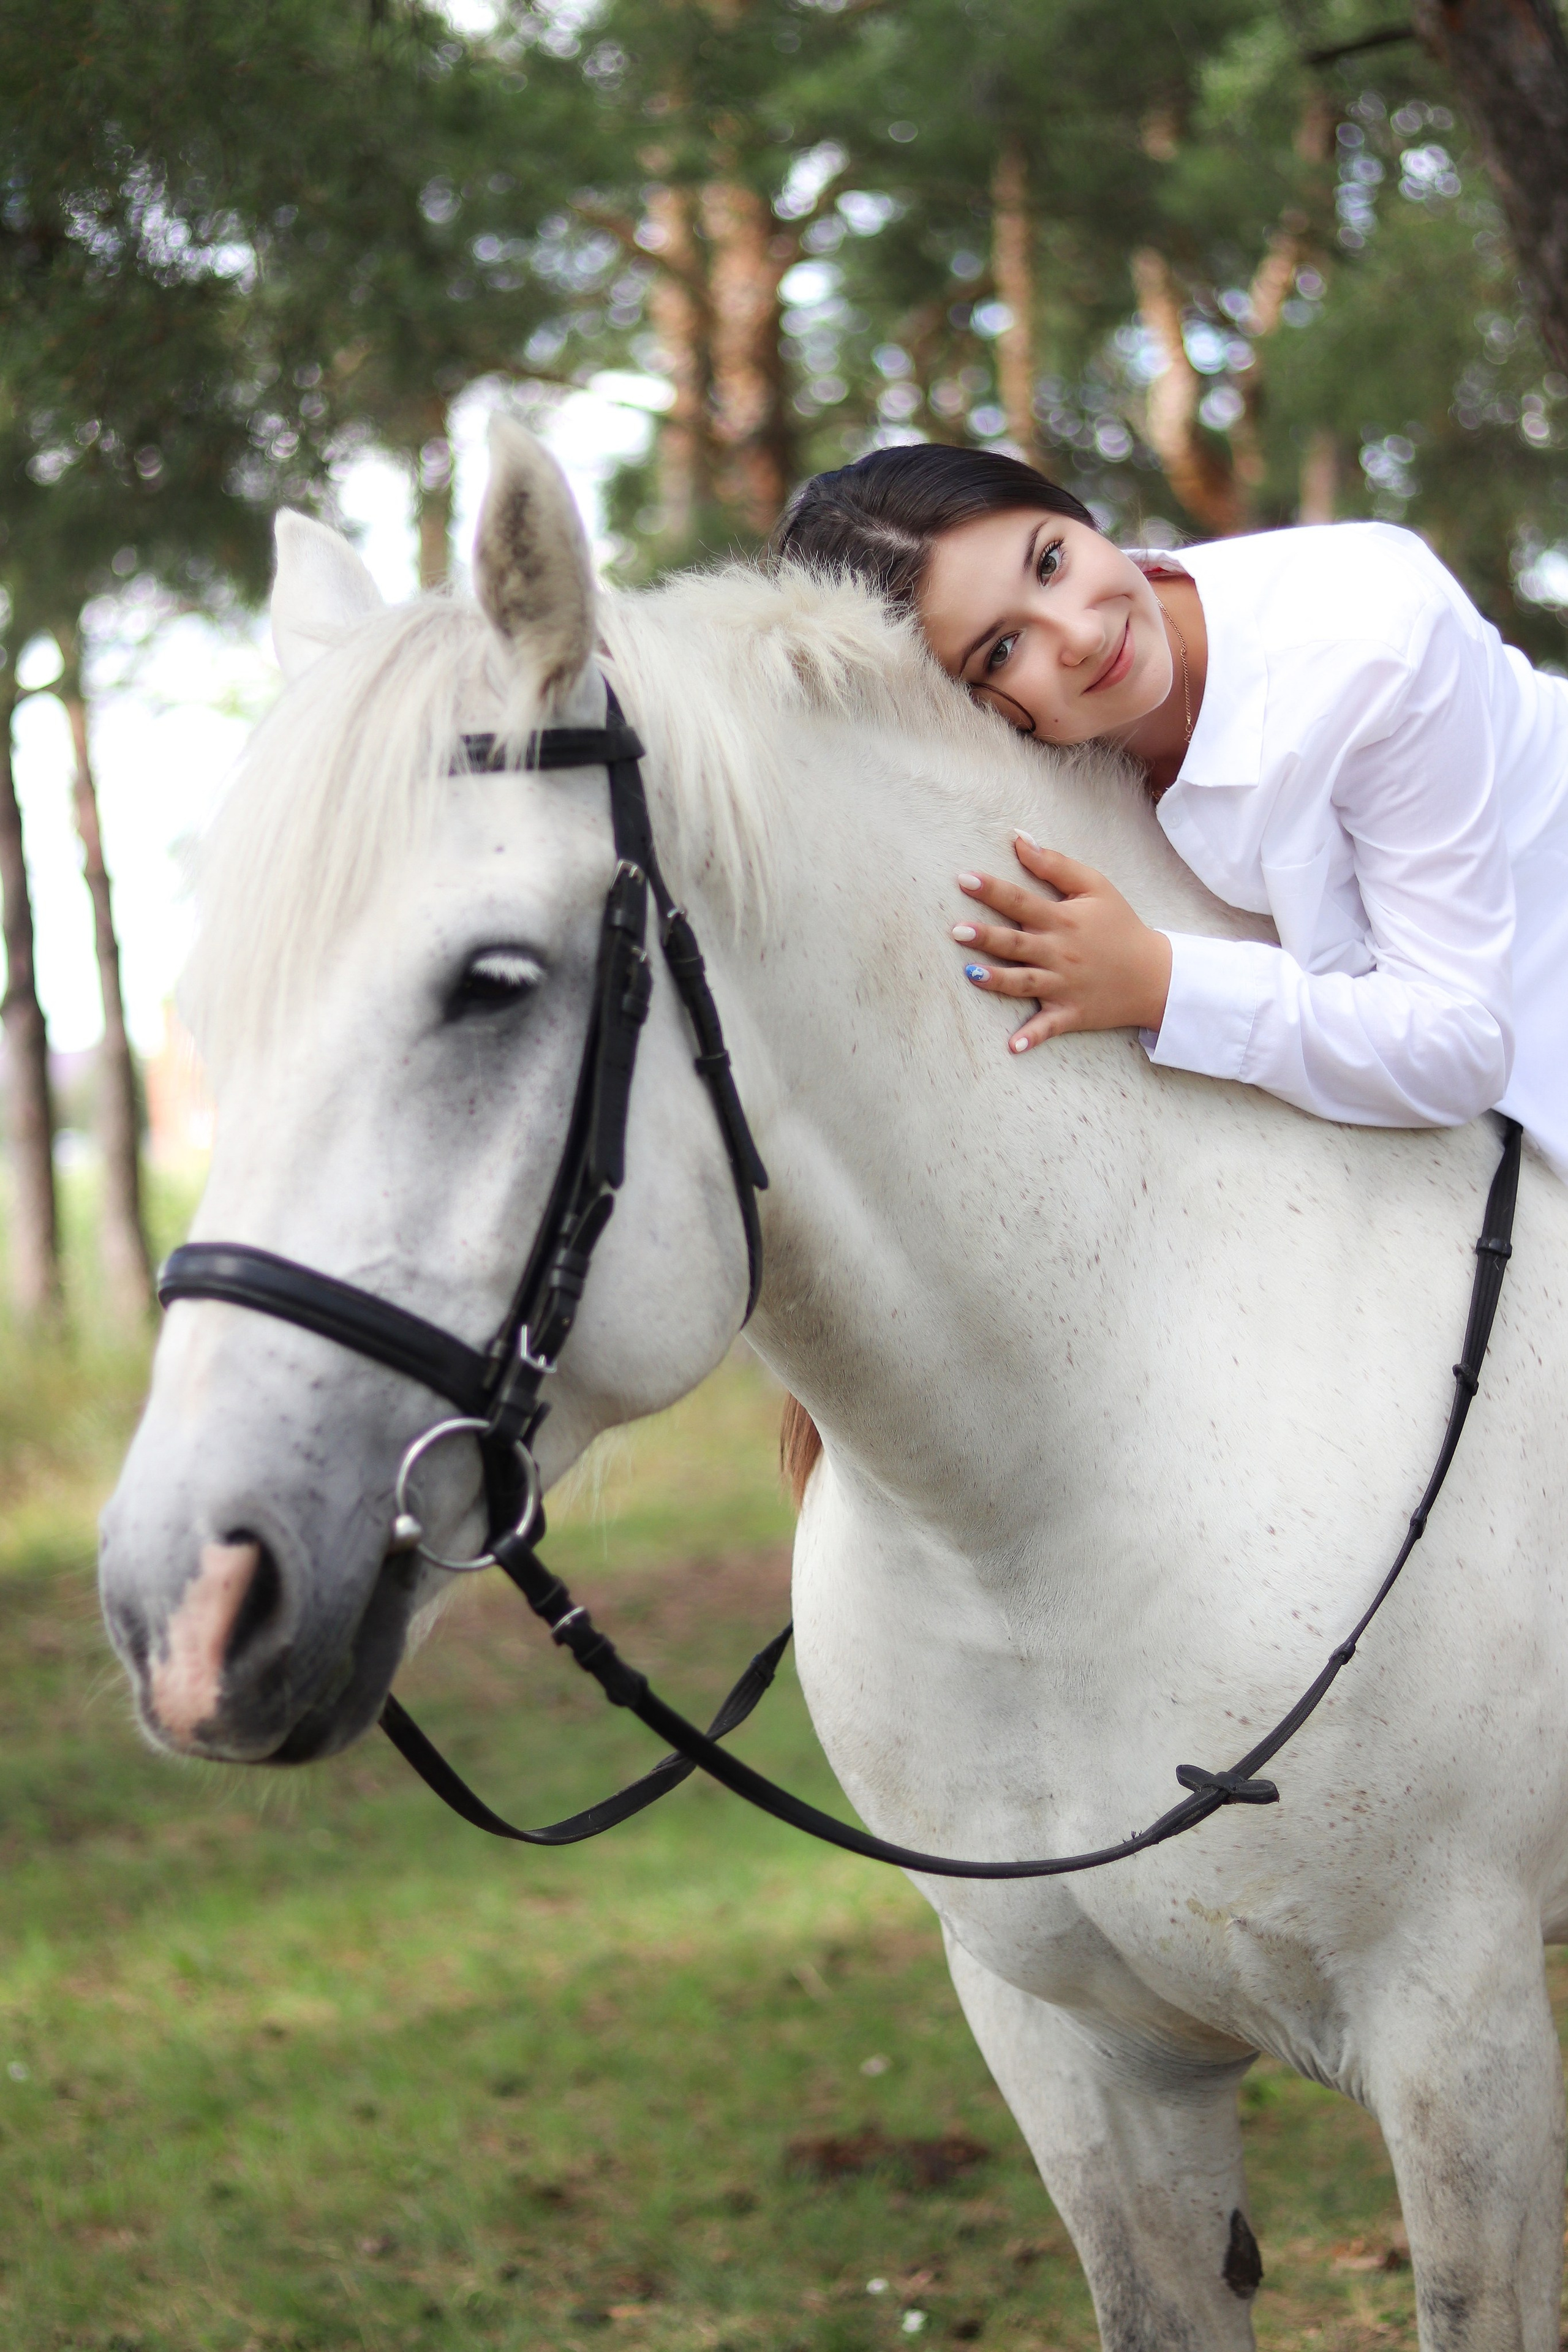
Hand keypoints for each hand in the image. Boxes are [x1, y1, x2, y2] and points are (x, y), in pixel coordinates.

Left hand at [950, 834, 1172, 1052]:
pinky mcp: (1071, 1013)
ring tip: (971, 974)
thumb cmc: (1120, 926)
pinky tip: (1012, 1047)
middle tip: (957, 930)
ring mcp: (1064, 985)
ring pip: (1025, 982)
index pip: (1022, 901)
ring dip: (998, 980)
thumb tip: (1019, 840)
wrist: (1155, 974)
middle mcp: (1060, 953)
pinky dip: (1032, 1038)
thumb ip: (1056, 865)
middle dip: (987, 937)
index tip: (963, 879)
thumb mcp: (1096, 887)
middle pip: (1017, 943)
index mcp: (1063, 920)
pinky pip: (1049, 1027)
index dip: (992, 890)